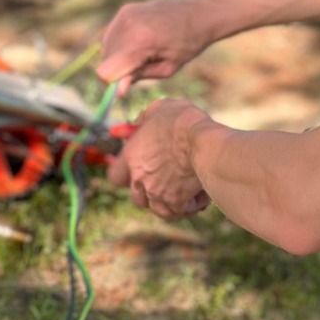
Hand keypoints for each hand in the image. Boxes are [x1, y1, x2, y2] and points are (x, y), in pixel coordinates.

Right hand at [96, 0, 219, 95]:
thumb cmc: (189, 43)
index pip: (105, 71)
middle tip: (144, 66)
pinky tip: (141, 44)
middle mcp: (128, 25)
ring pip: (106, 48)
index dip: (114, 82)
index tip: (128, 84)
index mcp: (140, 41)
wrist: (199, 12)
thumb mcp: (167, 68)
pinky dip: (120, 44)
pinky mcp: (125, 10)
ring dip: (118, 57)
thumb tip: (118, 91)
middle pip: (104, 60)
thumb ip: (140, 77)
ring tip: (145, 54)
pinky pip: (111, 35)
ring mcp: (125, 15)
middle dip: (118, 69)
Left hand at [107, 99, 213, 217]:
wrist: (204, 143)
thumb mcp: (160, 108)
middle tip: (167, 181)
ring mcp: (157, 194)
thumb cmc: (183, 122)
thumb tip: (139, 122)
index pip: (115, 177)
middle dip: (150, 192)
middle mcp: (140, 179)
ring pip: (160, 209)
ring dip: (171, 201)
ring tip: (188, 188)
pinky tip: (201, 193)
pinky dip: (190, 205)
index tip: (137, 171)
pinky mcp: (176, 204)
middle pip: (138, 198)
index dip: (125, 176)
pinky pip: (181, 211)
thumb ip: (145, 118)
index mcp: (131, 156)